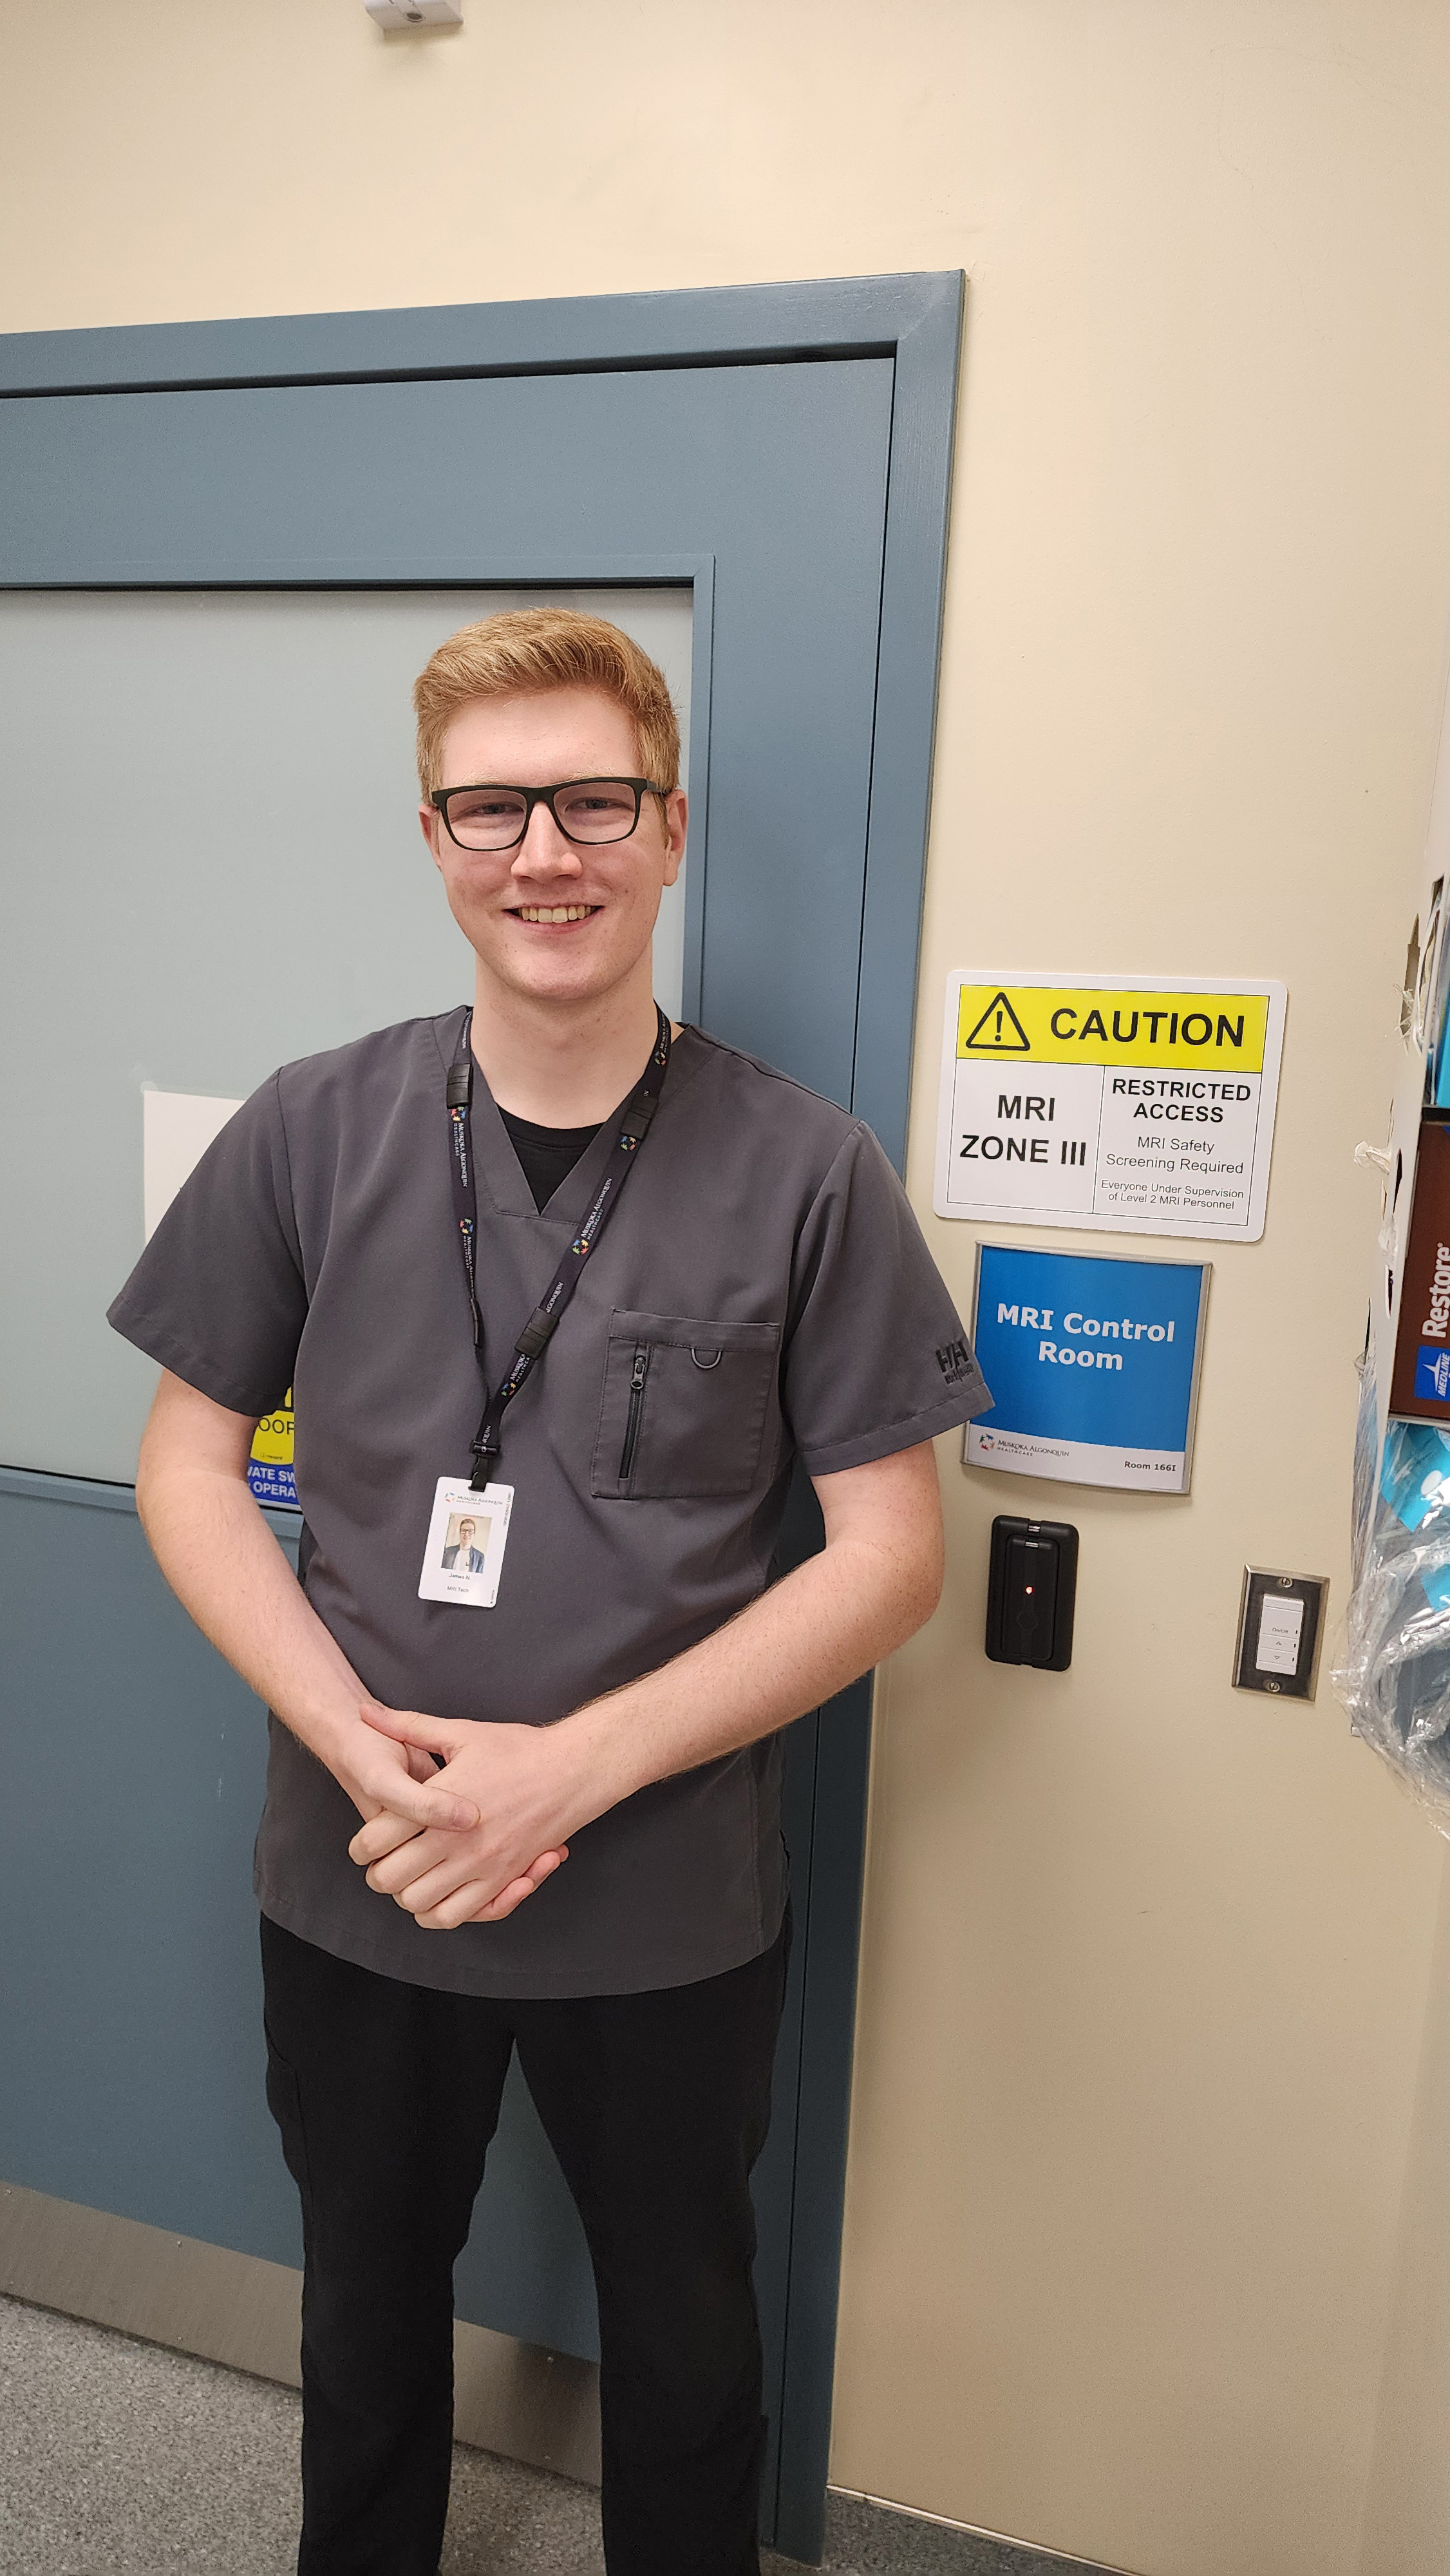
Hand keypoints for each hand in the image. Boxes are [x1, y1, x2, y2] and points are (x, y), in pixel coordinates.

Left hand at [346, 1704, 578, 1929]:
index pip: (376, 1839)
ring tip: (414, 1876)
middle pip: (390, 1879)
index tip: (367, 1840)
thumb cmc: (517, 1750)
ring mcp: (480, 1866)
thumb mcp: (460, 1732)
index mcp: (438, 1803)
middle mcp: (455, 1842)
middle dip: (379, 1872)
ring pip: (419, 1905)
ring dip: (408, 1894)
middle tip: (387, 1859)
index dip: (361, 1845)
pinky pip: (459, 1916)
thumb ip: (408, 1726)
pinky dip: (442, 1912)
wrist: (572, 1771)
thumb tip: (367, 1711)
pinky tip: (443, 1892)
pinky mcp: (501, 1880)